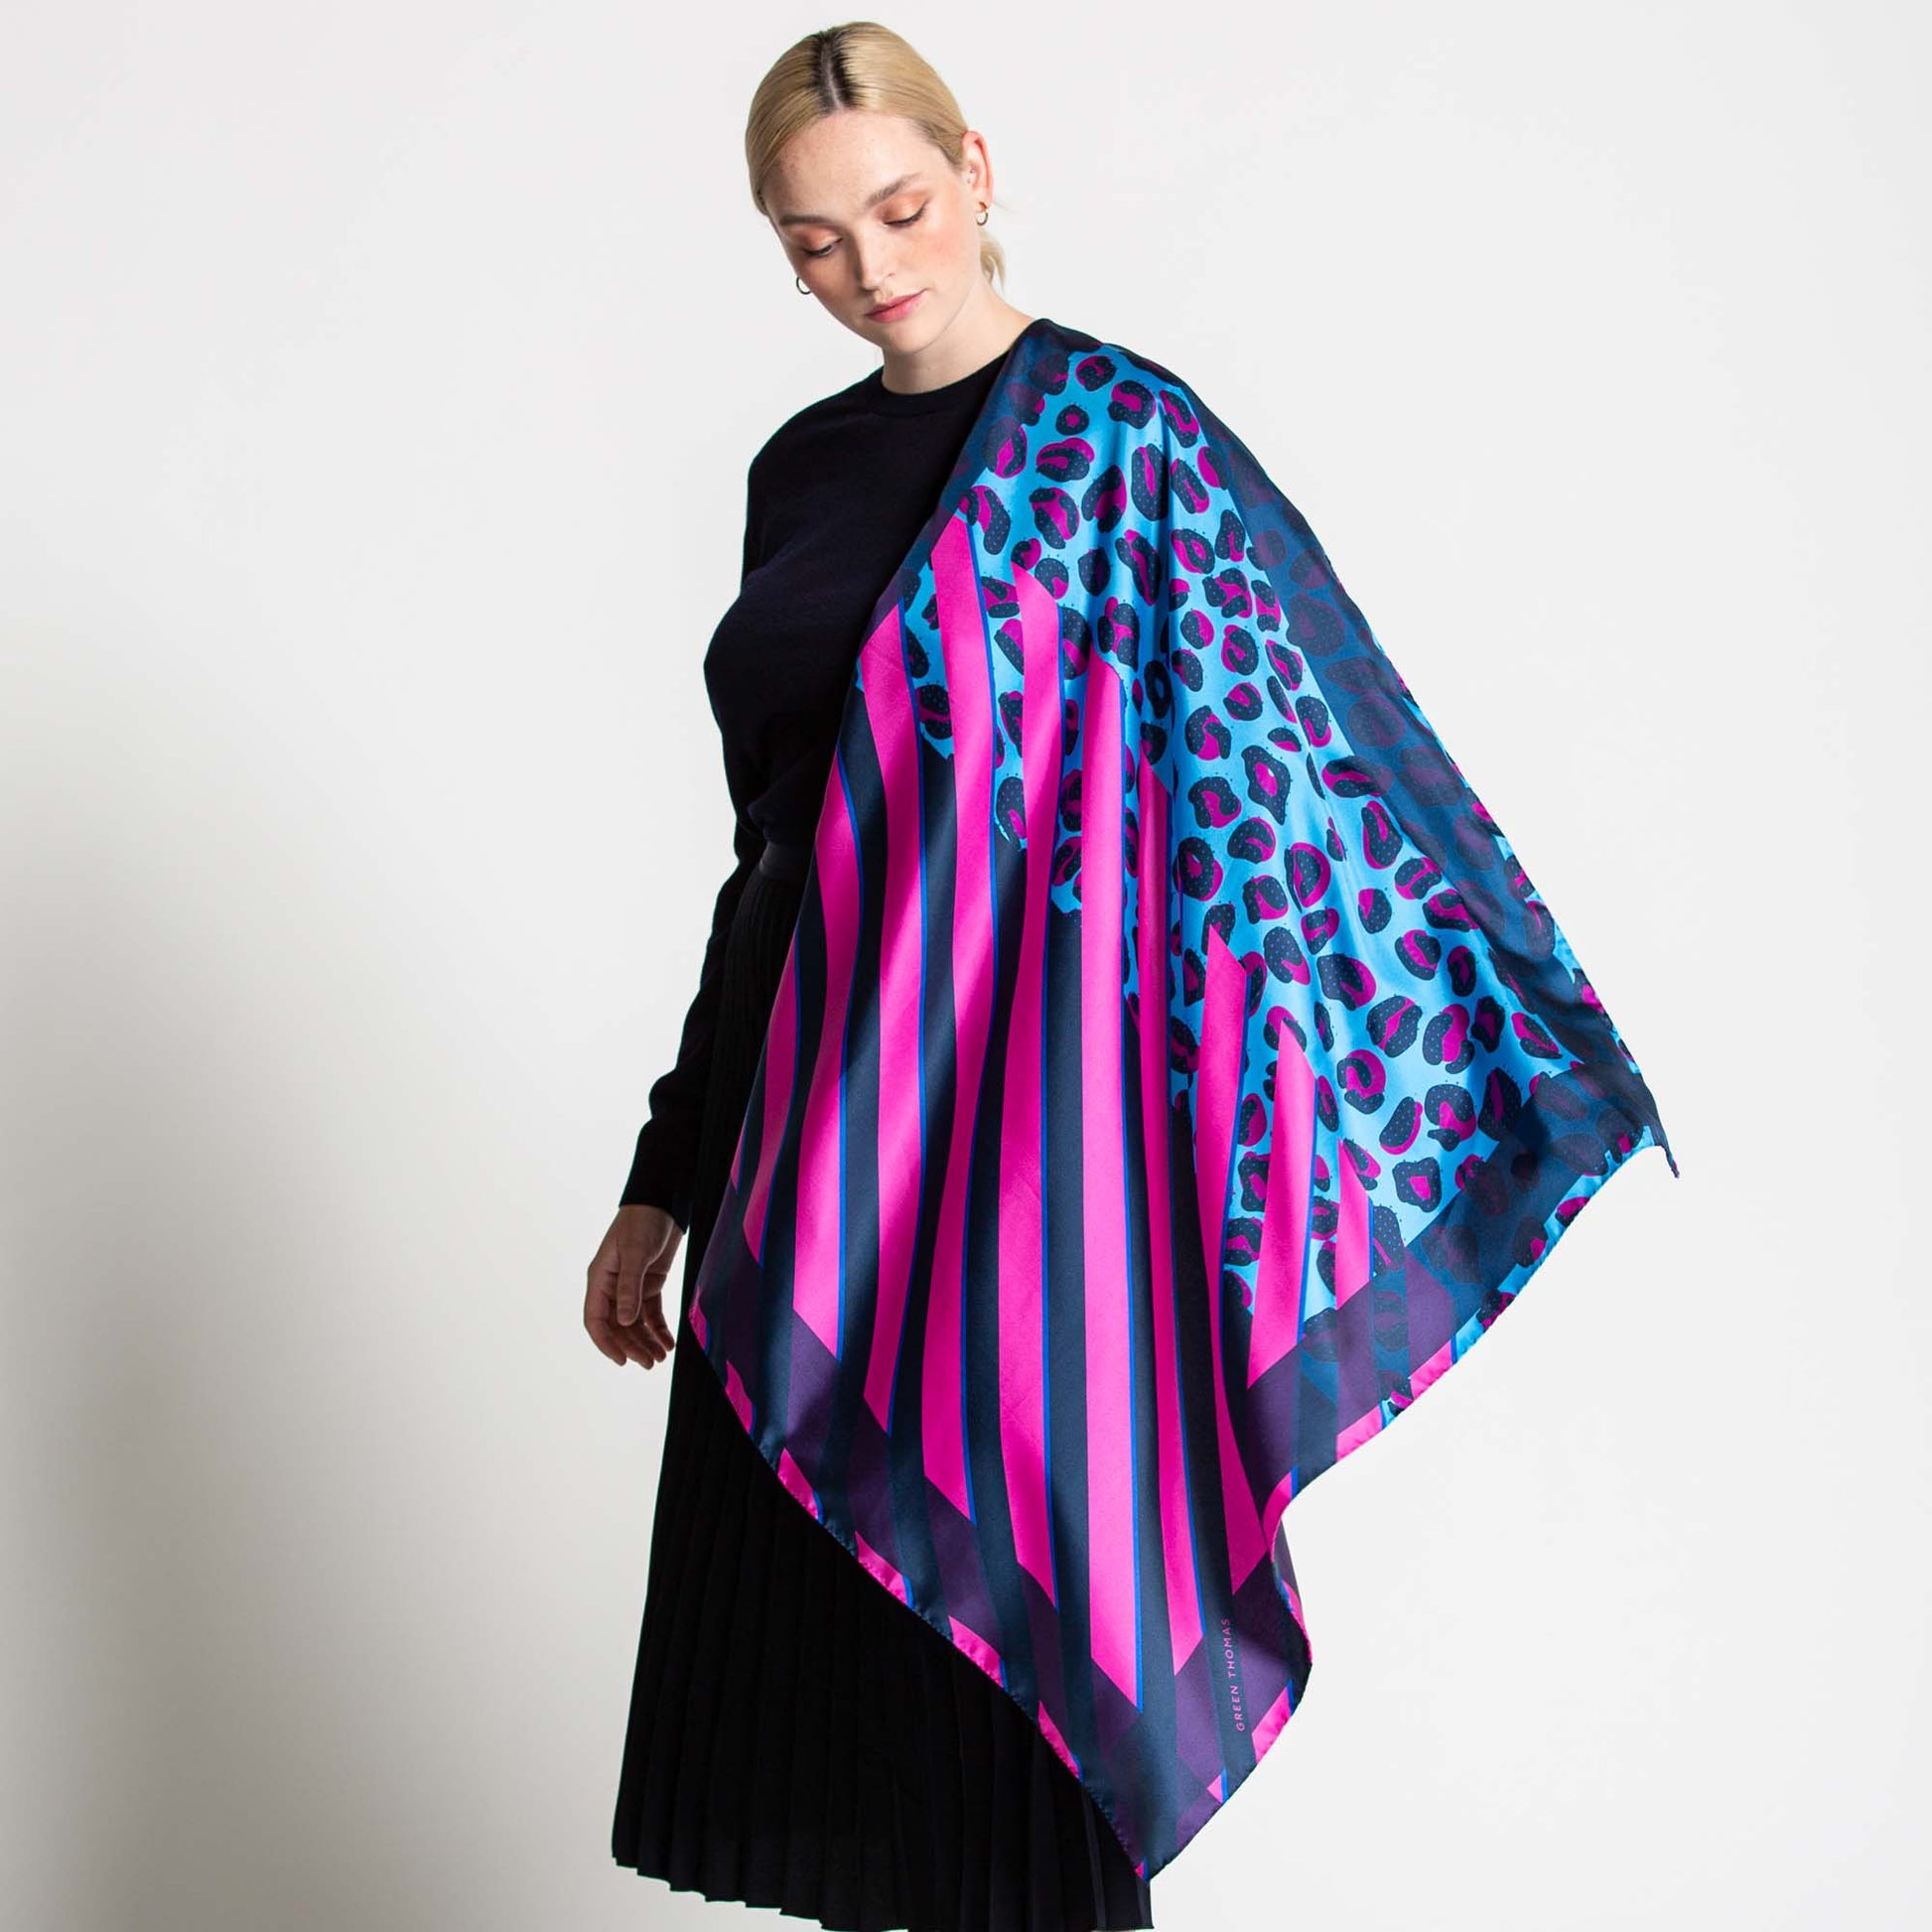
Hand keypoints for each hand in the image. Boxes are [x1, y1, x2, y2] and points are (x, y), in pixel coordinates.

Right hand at [586, 1204, 682, 1368]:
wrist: (663, 1203)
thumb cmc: (642, 1223)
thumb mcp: (636, 1254)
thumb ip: (630, 1288)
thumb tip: (624, 1322)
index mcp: (600, 1280)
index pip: (595, 1320)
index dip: (607, 1343)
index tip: (622, 1361)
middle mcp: (612, 1287)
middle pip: (618, 1327)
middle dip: (632, 1346)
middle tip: (650, 1364)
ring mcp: (631, 1287)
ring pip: (635, 1324)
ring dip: (646, 1341)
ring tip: (661, 1358)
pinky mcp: (650, 1284)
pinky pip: (651, 1313)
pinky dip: (659, 1329)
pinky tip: (668, 1342)